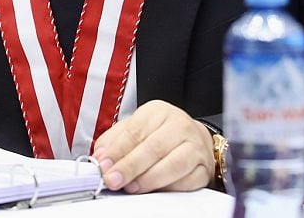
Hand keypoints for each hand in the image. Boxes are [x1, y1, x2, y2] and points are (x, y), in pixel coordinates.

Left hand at [91, 100, 213, 193]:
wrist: (193, 140)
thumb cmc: (158, 135)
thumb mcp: (133, 129)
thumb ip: (114, 142)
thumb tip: (100, 159)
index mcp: (158, 112)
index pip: (135, 131)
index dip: (117, 150)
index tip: (103, 166)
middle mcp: (179, 126)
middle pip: (154, 147)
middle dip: (130, 166)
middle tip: (113, 180)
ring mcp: (195, 147)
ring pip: (174, 164)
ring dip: (149, 179)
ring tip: (131, 187)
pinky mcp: (204, 168)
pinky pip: (188, 181)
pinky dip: (170, 189)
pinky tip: (156, 191)